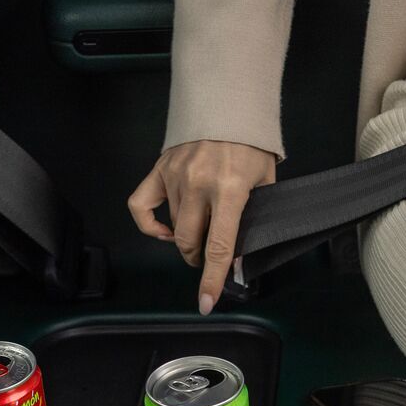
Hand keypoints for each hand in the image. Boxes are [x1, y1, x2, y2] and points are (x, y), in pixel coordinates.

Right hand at [127, 139, 276, 313]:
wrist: (228, 104)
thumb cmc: (251, 145)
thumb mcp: (264, 183)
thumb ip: (252, 221)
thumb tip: (238, 262)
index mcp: (228, 189)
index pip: (217, 246)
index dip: (212, 279)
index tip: (206, 301)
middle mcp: (198, 184)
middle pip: (189, 242)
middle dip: (199, 258)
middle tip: (210, 256)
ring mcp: (175, 176)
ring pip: (173, 228)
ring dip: (185, 238)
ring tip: (200, 230)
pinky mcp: (160, 169)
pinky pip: (141, 206)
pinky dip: (150, 225)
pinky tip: (164, 230)